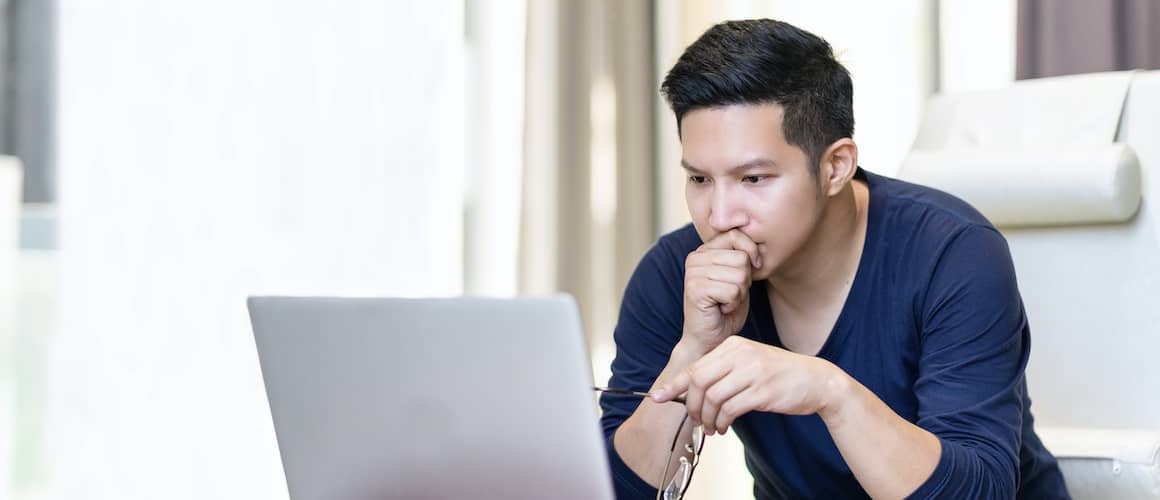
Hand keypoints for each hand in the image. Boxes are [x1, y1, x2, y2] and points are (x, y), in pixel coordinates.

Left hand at [651, 336, 849, 434]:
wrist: (816, 380)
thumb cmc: (778, 375)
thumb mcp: (748, 363)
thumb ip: (722, 371)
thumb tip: (690, 391)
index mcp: (733, 345)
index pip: (696, 366)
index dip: (674, 384)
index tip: (658, 397)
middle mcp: (741, 354)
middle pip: (699, 381)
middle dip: (692, 406)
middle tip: (697, 420)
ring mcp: (752, 371)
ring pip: (713, 397)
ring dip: (708, 418)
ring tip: (713, 428)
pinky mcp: (763, 391)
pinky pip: (730, 409)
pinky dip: (723, 422)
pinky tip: (725, 427)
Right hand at [682, 229, 761, 354]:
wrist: (709, 339)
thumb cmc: (726, 309)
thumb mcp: (737, 276)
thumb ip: (742, 256)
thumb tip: (758, 245)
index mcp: (704, 250)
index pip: (736, 234)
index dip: (752, 251)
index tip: (753, 269)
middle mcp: (695, 258)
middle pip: (741, 257)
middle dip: (744, 280)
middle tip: (729, 294)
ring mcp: (693, 273)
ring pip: (740, 275)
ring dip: (739, 294)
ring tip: (724, 301)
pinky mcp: (696, 289)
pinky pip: (733, 290)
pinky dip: (733, 303)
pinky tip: (720, 308)